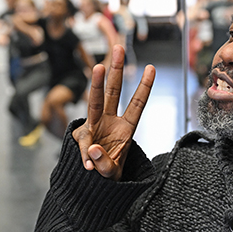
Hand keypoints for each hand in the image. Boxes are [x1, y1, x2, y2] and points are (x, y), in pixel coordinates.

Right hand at [72, 45, 154, 180]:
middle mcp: (109, 122)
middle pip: (113, 93)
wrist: (92, 182)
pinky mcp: (81, 135)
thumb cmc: (108, 173)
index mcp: (125, 129)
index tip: (151, 68)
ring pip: (94, 100)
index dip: (144, 87)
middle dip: (116, 71)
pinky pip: (82, 141)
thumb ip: (105, 165)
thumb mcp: (112, 175)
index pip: (136, 105)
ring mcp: (94, 126)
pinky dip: (84, 153)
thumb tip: (93, 150)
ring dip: (96, 82)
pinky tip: (88, 166)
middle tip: (119, 49)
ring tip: (98, 67)